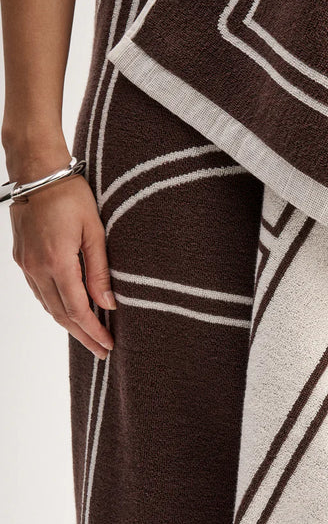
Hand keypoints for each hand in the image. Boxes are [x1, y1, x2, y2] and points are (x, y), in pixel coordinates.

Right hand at [9, 164, 115, 359]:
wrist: (37, 172)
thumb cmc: (70, 195)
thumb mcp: (94, 230)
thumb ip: (100, 270)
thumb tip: (109, 303)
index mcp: (58, 262)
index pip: (78, 309)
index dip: (94, 331)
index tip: (108, 345)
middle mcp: (37, 268)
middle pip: (62, 314)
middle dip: (83, 335)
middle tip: (101, 352)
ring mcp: (26, 264)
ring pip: (48, 305)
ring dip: (68, 324)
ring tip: (88, 337)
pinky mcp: (22, 258)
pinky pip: (39, 292)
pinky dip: (55, 306)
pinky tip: (68, 312)